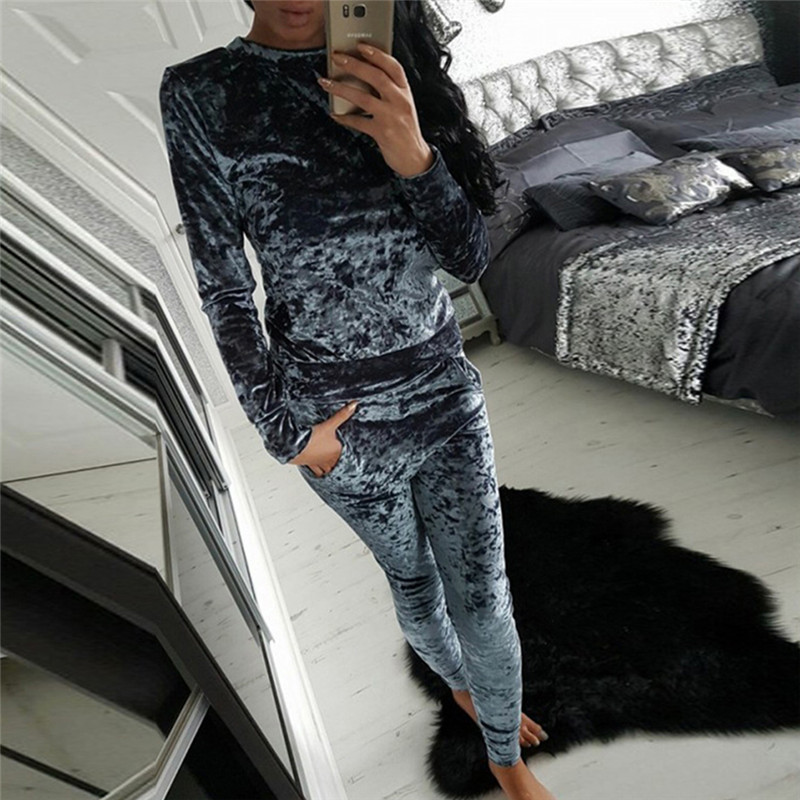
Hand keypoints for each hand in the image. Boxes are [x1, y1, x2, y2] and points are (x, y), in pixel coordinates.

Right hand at [288, 400, 357, 476]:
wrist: (294, 446)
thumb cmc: (311, 438)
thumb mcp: (329, 424)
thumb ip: (342, 415)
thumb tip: (354, 405)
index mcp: (337, 451)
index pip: (346, 452)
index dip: (347, 450)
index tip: (348, 449)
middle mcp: (330, 459)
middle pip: (338, 462)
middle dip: (339, 460)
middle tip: (342, 458)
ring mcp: (320, 463)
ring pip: (329, 469)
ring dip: (331, 467)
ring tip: (332, 465)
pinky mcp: (310, 465)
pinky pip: (318, 472)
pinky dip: (321, 473)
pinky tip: (322, 472)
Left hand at [317, 42, 434, 177]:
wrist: (414, 158)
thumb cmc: (406, 131)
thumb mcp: (403, 106)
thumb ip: (390, 91)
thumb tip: (363, 76)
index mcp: (406, 92)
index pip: (393, 67)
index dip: (377, 54)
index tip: (360, 46)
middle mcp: (400, 101)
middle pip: (376, 77)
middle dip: (354, 65)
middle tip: (337, 58)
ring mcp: (391, 117)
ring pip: (363, 97)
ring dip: (341, 88)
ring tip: (326, 83)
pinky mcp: (382, 133)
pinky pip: (358, 122)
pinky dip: (344, 118)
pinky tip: (335, 114)